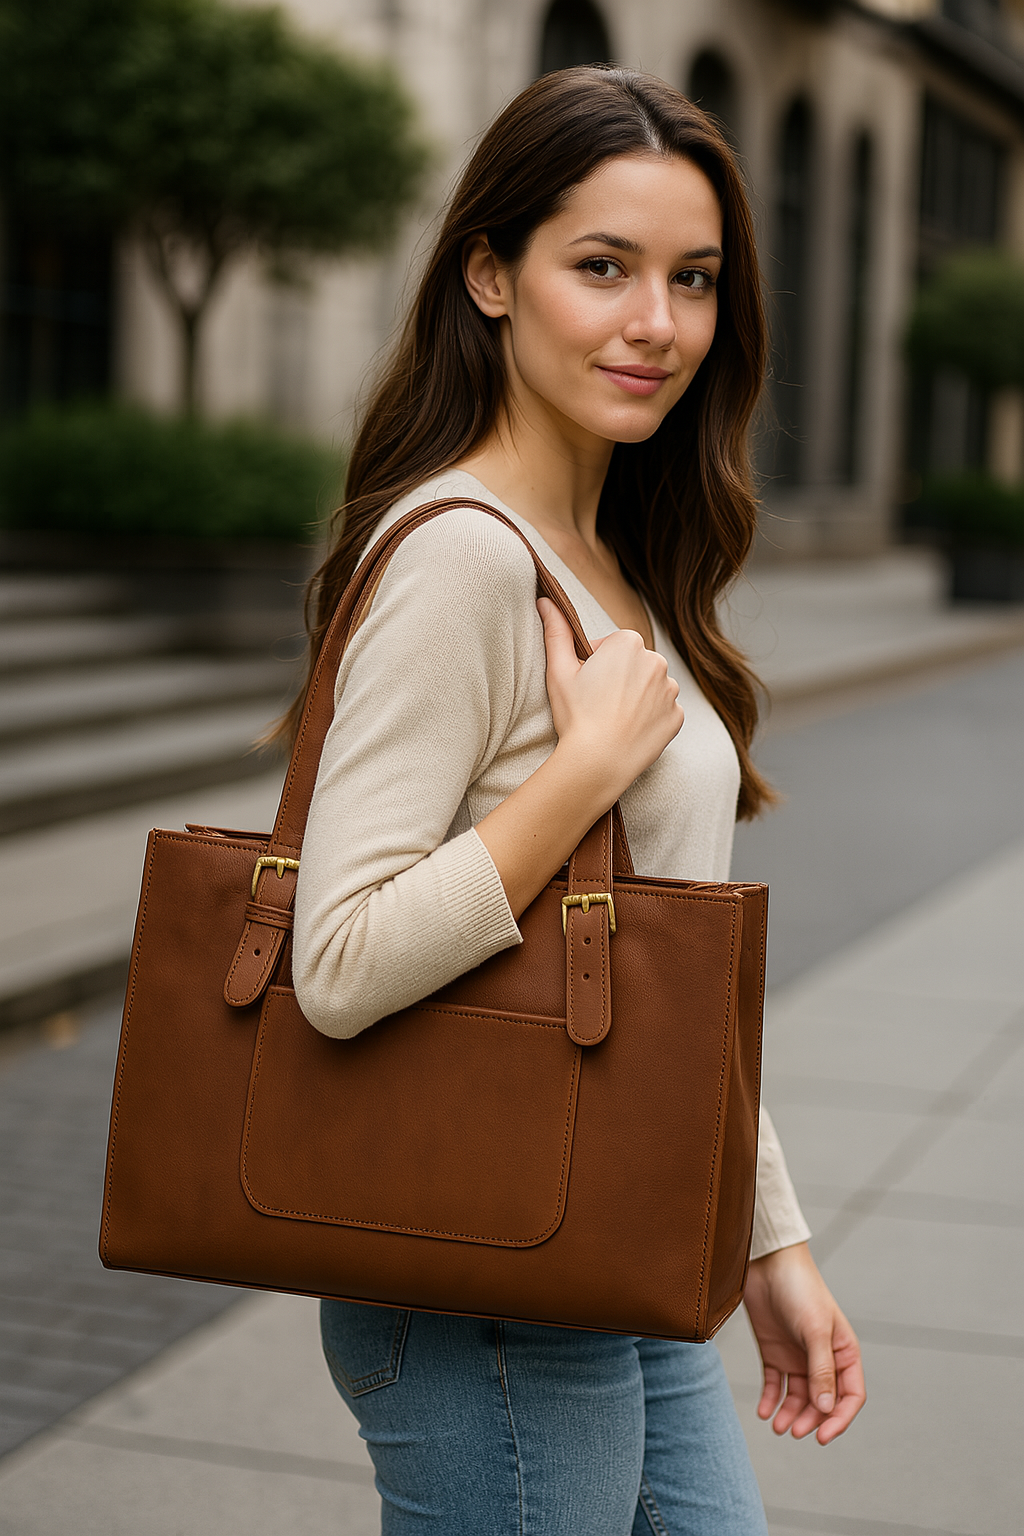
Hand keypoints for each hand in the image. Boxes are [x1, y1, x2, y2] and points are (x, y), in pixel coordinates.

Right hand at [537, 597, 682, 800]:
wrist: (598, 762)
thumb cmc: (576, 714)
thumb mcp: (558, 669)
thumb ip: (556, 631)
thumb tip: (545, 599)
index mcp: (628, 642)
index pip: (613, 647)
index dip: (596, 666)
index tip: (586, 686)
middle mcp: (656, 660)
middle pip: (634, 665)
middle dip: (619, 679)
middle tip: (597, 704)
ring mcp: (670, 690)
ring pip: (650, 688)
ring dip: (636, 698)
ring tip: (613, 719)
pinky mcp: (677, 717)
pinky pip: (663, 712)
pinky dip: (650, 719)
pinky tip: (629, 731)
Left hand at [742, 1242, 865, 1445]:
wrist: (767, 1262)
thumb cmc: (800, 1289)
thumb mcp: (814, 1330)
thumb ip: (821, 1370)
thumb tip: (825, 1409)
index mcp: (843, 1352)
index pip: (850, 1396)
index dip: (839, 1419)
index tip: (822, 1437)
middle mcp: (823, 1358)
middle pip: (822, 1402)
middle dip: (810, 1420)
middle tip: (793, 1431)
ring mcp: (797, 1356)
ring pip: (798, 1397)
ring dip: (789, 1413)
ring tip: (777, 1426)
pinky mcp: (775, 1352)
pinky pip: (775, 1383)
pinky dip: (771, 1399)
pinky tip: (764, 1411)